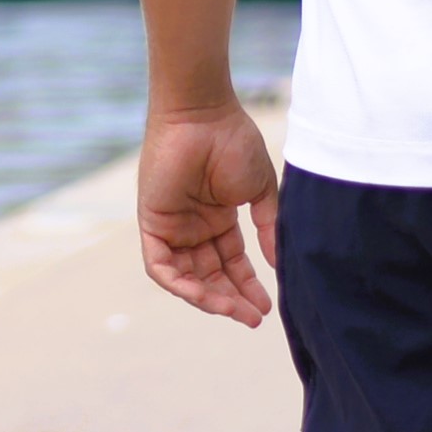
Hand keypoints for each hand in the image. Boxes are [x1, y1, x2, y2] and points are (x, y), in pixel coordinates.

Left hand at [136, 103, 281, 329]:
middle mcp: (193, 226)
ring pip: (186, 277)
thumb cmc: (233, 142)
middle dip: (231, 299)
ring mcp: (172, 226)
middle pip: (210, 275)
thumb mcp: (260, 191)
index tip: (267, 306)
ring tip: (235, 311)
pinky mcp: (151, 223)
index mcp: (218, 218)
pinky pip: (159, 265)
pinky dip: (178, 283)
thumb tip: (280, 263)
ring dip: (209, 297)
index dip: (248, 286)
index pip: (232, 263)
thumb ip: (267, 227)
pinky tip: (202, 296)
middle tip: (253, 317)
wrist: (204, 115)